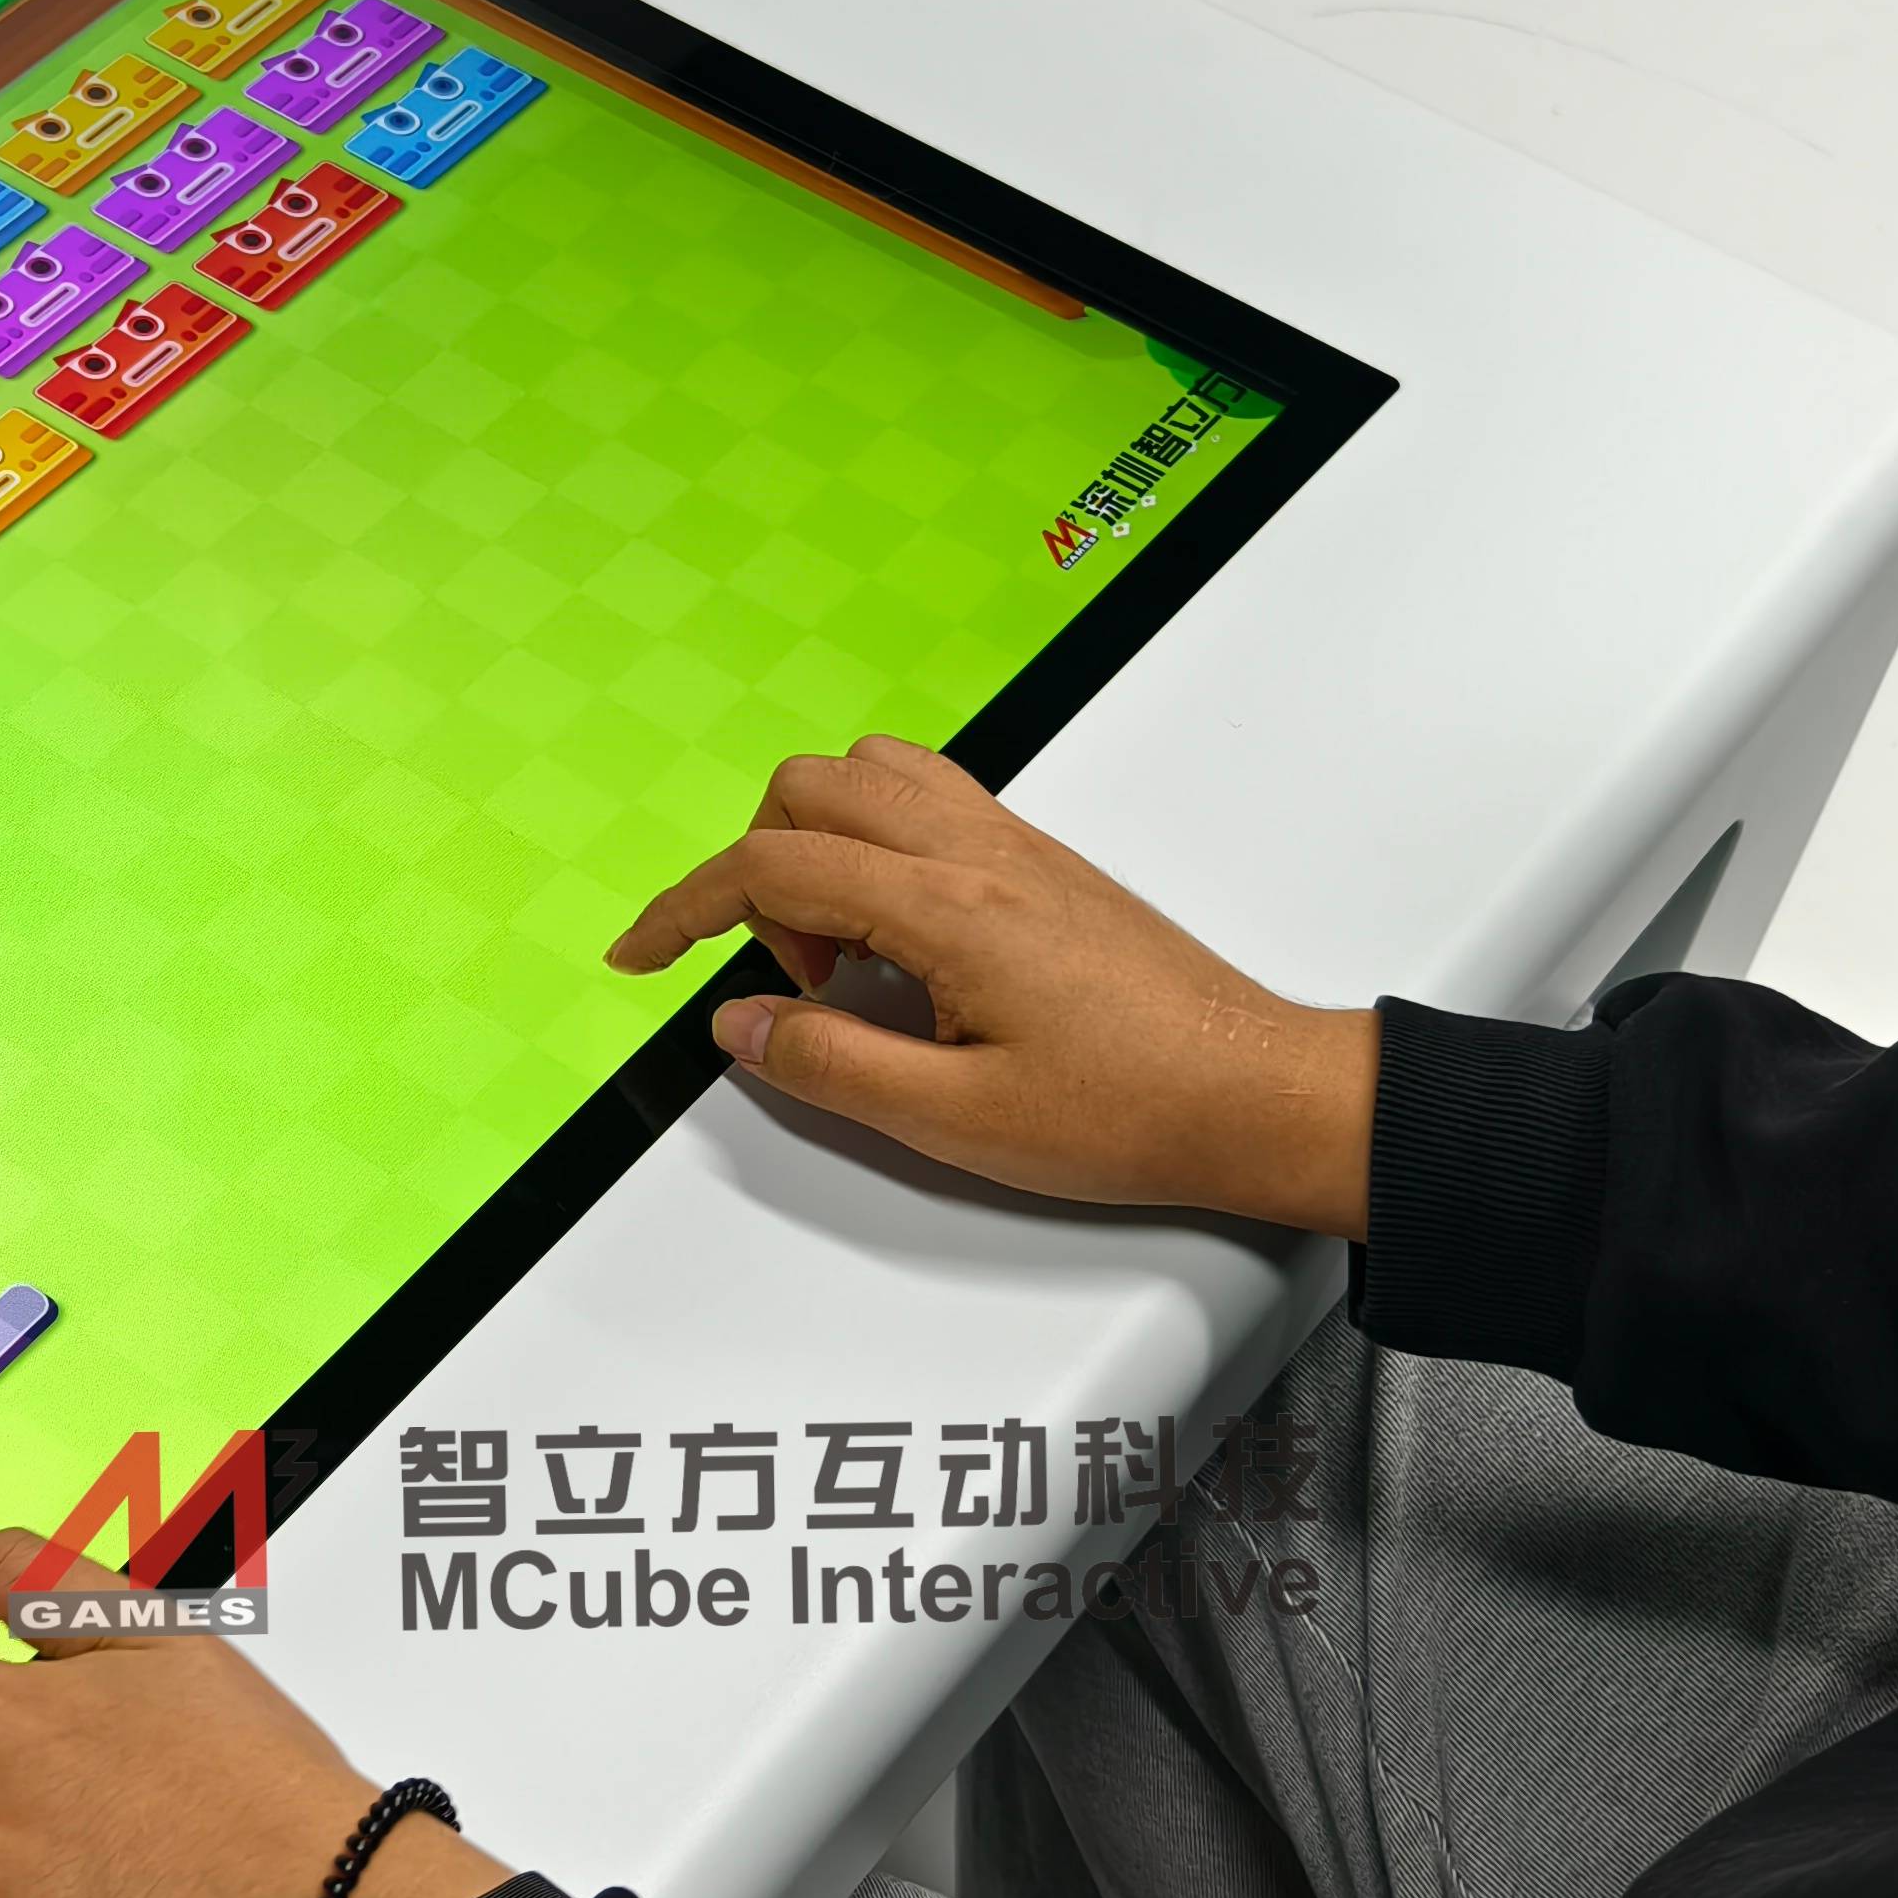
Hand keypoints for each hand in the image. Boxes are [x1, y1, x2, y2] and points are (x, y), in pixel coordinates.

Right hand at [603, 734, 1374, 1237]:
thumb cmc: (1132, 1112)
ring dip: (821, 845)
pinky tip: (897, 937)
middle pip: (811, 789)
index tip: (642, 955)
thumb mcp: (955, 1122)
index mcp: (948, 907)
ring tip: (843, 954)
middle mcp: (979, 851)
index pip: (774, 864)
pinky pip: (929, 800)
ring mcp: (1015, 846)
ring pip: (872, 775)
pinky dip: (877, 844)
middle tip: (793, 981)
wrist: (1255, 1096)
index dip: (684, 908)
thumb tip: (741, 1024)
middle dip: (760, 874)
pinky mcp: (1041, 862)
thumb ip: (829, 1066)